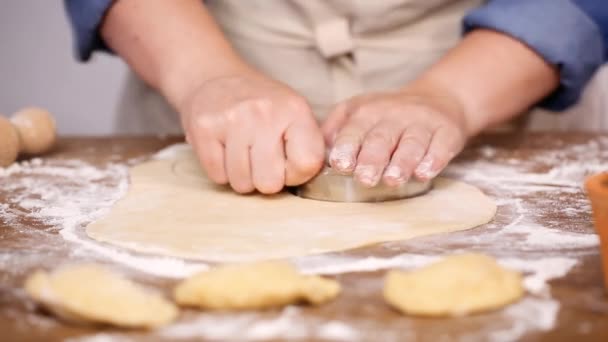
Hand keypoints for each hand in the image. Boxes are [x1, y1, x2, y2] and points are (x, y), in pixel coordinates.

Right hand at [180, 74, 324, 193]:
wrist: (215, 78)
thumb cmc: (261, 106)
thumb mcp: (294, 114)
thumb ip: (308, 145)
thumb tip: (314, 179)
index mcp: (294, 110)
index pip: (306, 165)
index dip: (296, 173)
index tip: (287, 163)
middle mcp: (264, 113)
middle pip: (270, 183)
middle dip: (266, 180)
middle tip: (261, 160)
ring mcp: (232, 120)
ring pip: (242, 184)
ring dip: (243, 176)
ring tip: (242, 152)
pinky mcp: (204, 128)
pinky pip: (218, 176)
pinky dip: (222, 171)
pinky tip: (225, 149)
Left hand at [322, 86, 468, 186]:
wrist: (439, 99)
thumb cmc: (387, 115)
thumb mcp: (356, 112)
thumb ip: (335, 130)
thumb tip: (314, 153)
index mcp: (367, 112)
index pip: (354, 130)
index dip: (348, 147)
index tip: (340, 165)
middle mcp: (394, 115)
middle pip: (382, 138)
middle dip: (373, 159)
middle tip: (365, 179)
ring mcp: (422, 123)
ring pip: (411, 143)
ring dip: (402, 162)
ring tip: (393, 180)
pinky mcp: (447, 132)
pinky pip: (441, 145)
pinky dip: (433, 160)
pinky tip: (425, 173)